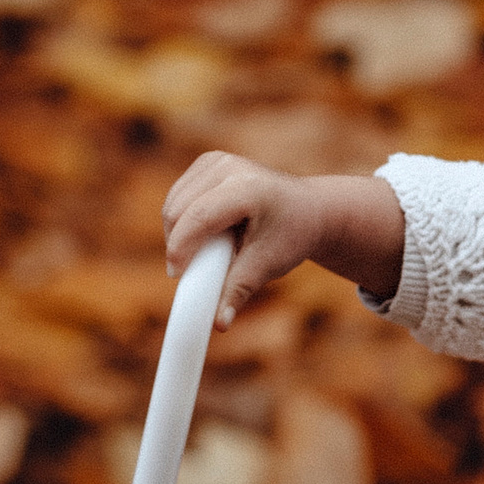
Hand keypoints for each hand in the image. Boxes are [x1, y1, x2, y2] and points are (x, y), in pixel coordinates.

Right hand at [162, 152, 406, 322]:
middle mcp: (229, 166)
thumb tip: (219, 324)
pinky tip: (201, 236)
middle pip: (178, 209)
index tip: (178, 277)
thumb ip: (239, 290)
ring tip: (201, 255)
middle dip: (176, 244)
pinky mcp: (207, 162)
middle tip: (188, 274)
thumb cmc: (291, 236)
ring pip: (173, 202)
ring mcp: (216, 160)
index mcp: (248, 188)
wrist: (310, 209)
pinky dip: (180, 220)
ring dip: (176, 233)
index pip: (199, 217)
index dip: (180, 248)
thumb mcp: (268, 264)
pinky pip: (178, 195)